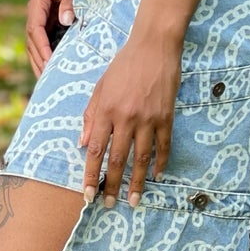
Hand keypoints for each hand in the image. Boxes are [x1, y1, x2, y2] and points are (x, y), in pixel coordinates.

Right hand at [26, 0, 78, 77]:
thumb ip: (70, 0)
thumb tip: (64, 20)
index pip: (35, 27)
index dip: (41, 45)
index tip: (48, 60)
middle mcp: (35, 8)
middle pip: (32, 38)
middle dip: (38, 58)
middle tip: (46, 77)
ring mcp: (41, 16)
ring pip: (34, 42)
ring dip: (39, 60)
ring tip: (45, 79)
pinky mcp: (49, 22)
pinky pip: (43, 41)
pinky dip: (45, 55)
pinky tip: (50, 69)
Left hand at [80, 33, 181, 208]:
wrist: (154, 46)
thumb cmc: (124, 64)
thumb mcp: (100, 86)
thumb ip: (91, 115)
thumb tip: (83, 143)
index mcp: (106, 110)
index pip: (95, 150)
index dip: (90, 174)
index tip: (87, 194)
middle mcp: (125, 117)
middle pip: (117, 159)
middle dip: (111, 185)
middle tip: (110, 205)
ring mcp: (148, 118)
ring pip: (141, 158)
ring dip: (137, 182)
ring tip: (133, 200)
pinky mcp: (166, 116)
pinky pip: (163, 145)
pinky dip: (160, 162)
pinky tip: (157, 176)